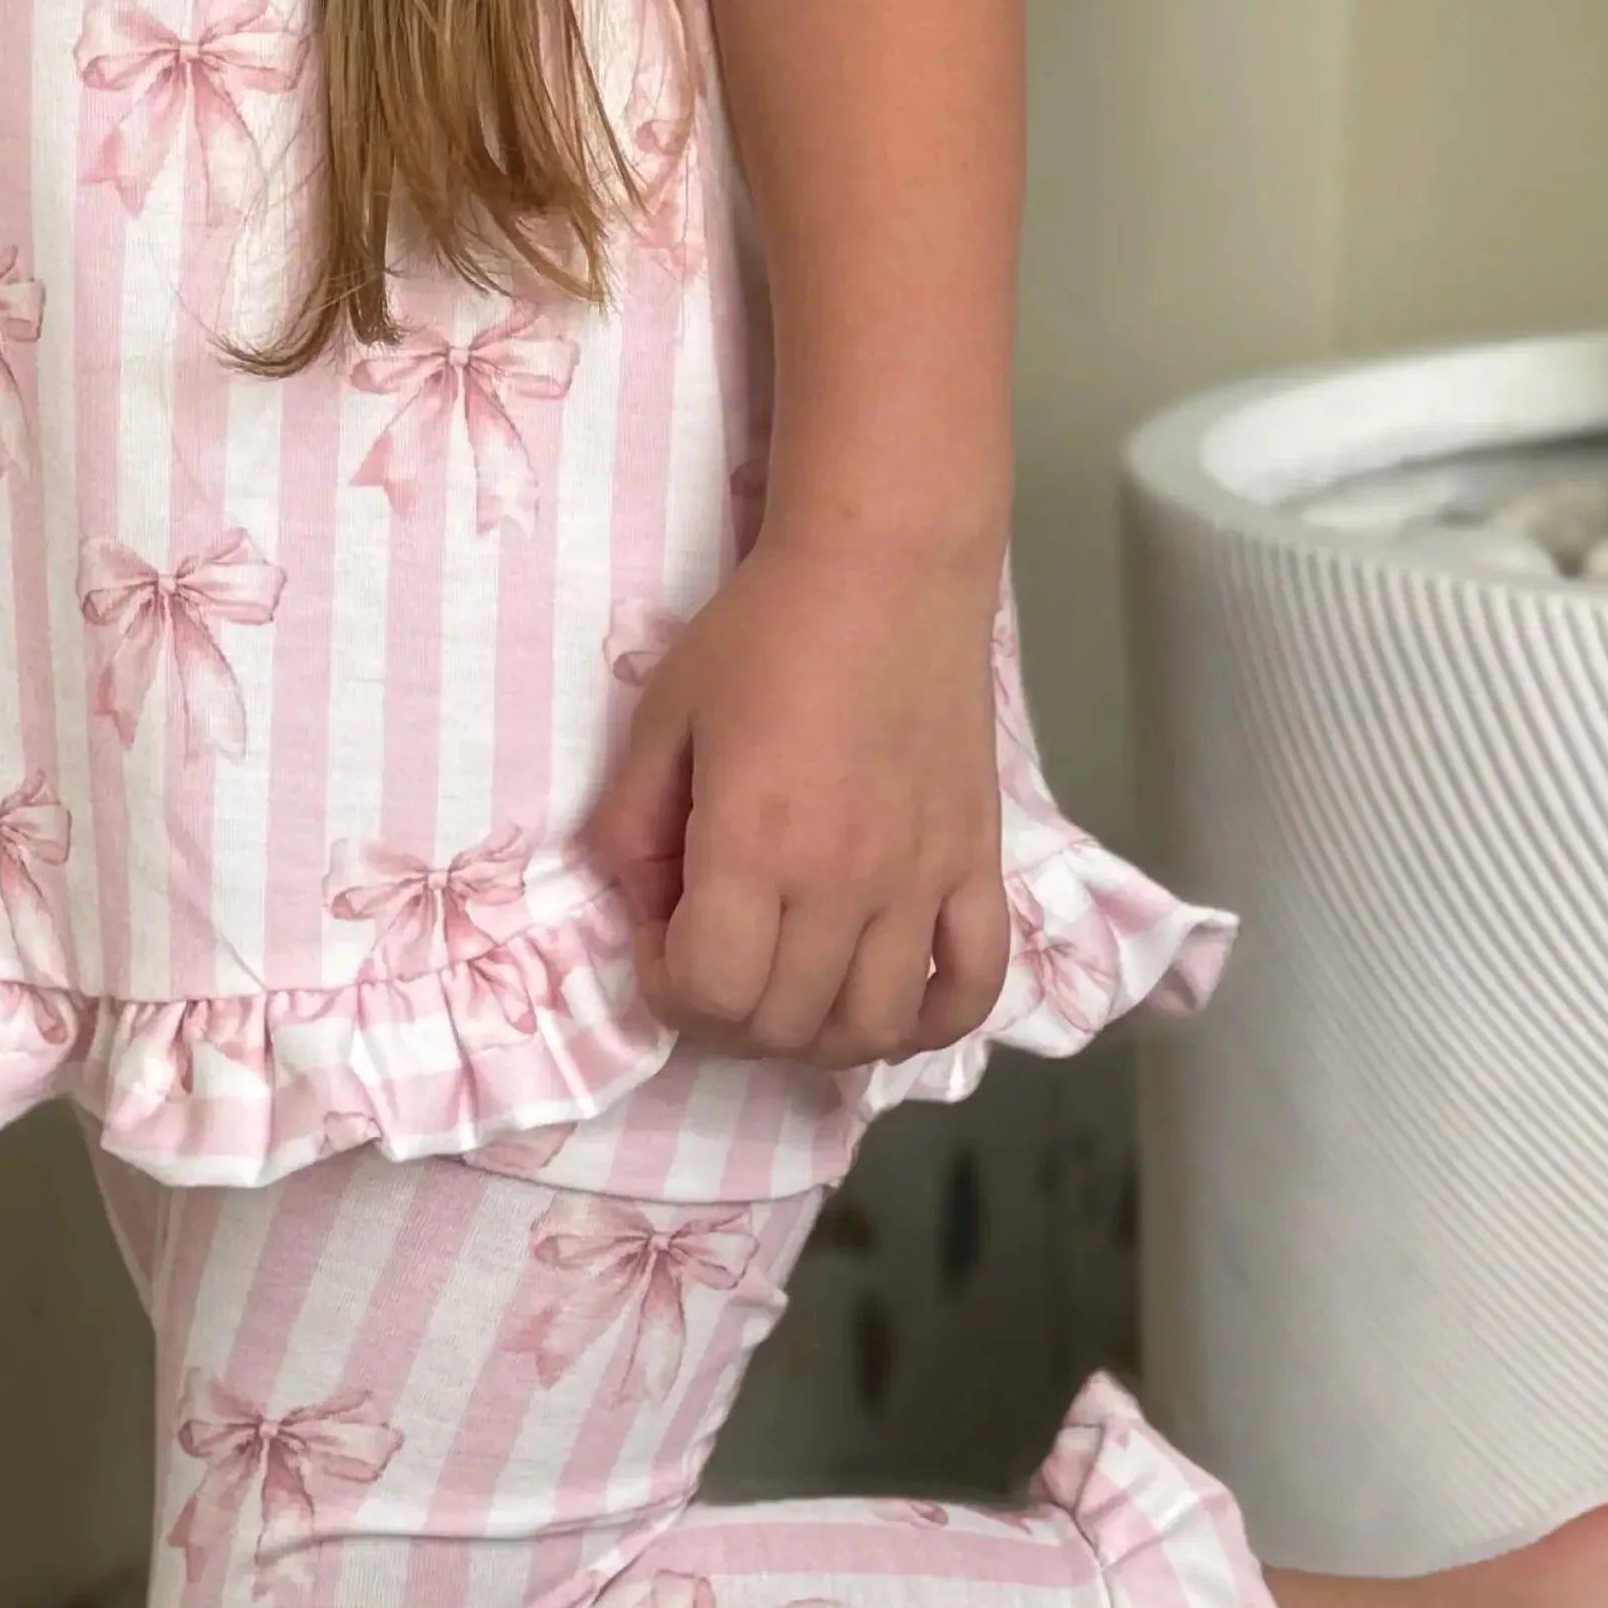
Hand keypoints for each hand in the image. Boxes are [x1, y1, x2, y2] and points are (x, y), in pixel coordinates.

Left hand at [578, 527, 1013, 1071]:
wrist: (887, 571)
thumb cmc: (763, 633)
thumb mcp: (662, 717)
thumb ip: (631, 823)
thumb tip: (642, 906)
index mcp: (754, 842)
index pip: (711, 991)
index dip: (667, 989)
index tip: (660, 941)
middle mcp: (842, 880)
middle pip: (782, 1024)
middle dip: (725, 1015)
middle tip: (712, 960)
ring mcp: (920, 881)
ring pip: (871, 1028)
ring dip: (815, 1036)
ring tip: (788, 986)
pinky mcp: (976, 865)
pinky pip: (971, 987)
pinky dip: (930, 1025)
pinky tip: (885, 1005)